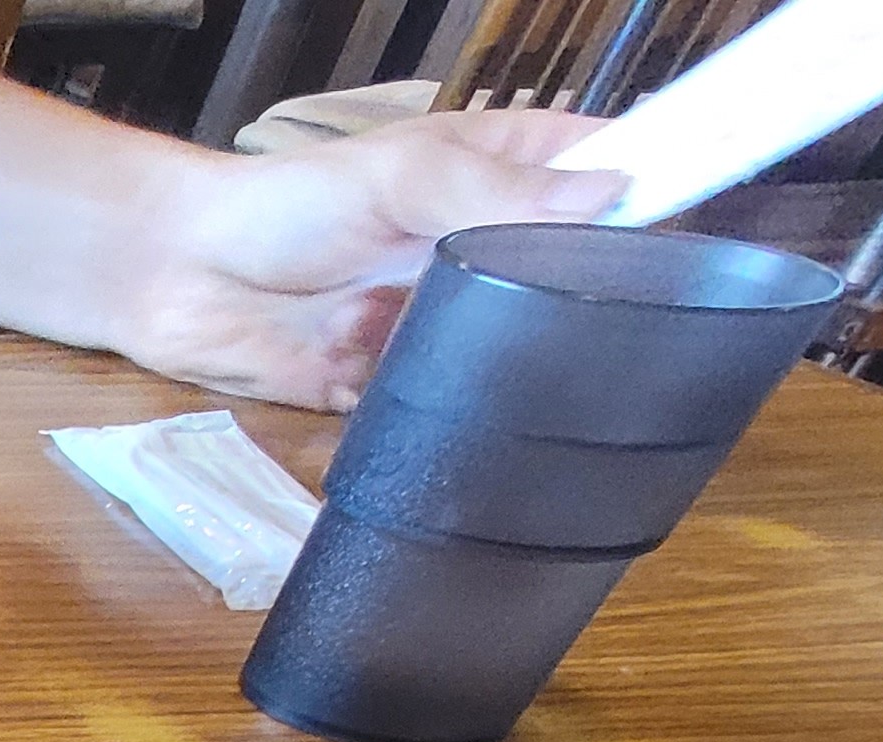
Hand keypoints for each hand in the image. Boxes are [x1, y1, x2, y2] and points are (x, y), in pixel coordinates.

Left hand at [133, 110, 628, 410]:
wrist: (177, 277)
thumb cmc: (285, 202)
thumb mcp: (400, 176)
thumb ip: (494, 191)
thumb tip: (607, 194)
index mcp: (494, 176)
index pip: (597, 175)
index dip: (650, 192)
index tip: (705, 218)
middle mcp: (473, 249)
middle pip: (564, 274)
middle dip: (594, 297)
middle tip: (653, 324)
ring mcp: (433, 318)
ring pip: (509, 349)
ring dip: (524, 365)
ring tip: (575, 380)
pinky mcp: (387, 382)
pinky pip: (441, 408)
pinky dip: (455, 416)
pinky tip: (485, 423)